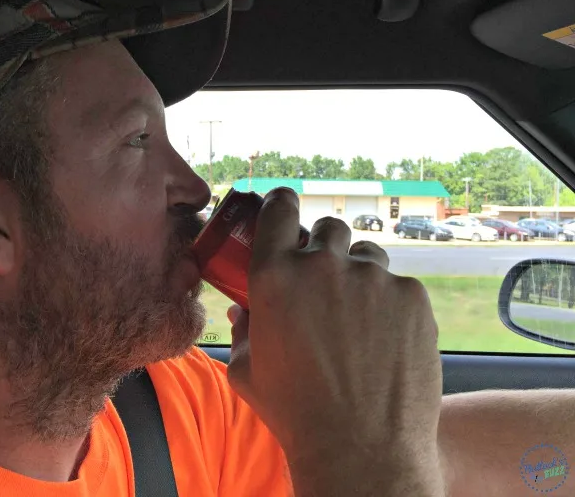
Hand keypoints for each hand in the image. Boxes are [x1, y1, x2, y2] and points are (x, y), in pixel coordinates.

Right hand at [226, 188, 444, 495]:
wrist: (361, 450)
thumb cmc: (296, 413)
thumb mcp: (247, 370)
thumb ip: (243, 328)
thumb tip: (244, 309)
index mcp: (275, 277)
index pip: (279, 208)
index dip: (282, 204)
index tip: (286, 208)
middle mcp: (323, 267)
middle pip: (328, 227)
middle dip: (325, 248)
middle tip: (325, 280)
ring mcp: (372, 279)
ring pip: (366, 255)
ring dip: (359, 273)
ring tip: (358, 315)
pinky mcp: (412, 296)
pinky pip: (398, 285)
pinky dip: (390, 303)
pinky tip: (385, 338)